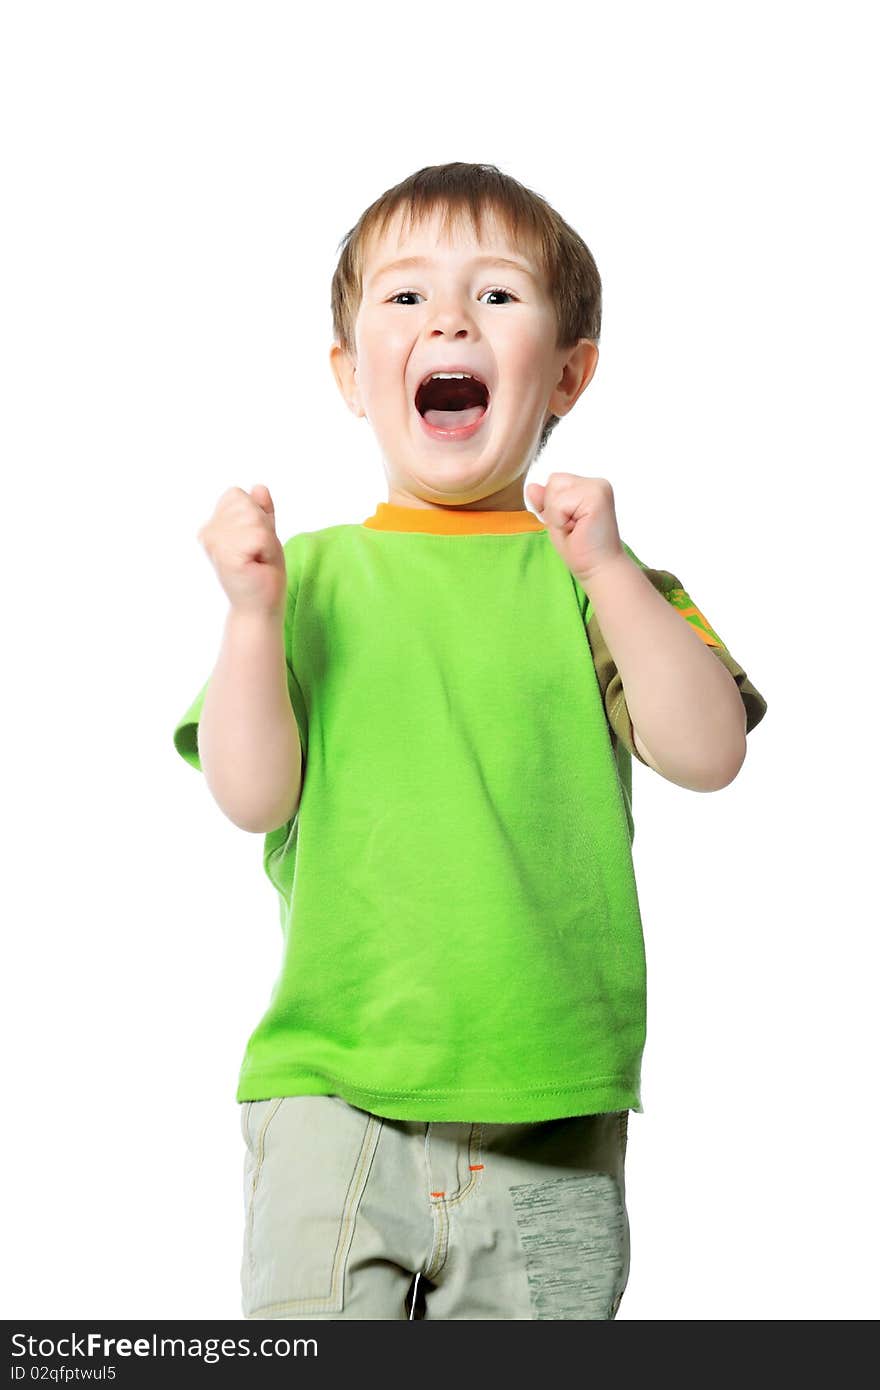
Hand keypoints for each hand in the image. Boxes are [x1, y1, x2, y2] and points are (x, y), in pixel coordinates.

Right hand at [196, 484, 286, 616]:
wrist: (260, 607)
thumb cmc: (262, 573)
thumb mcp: (264, 534)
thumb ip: (261, 511)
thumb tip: (258, 487)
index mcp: (212, 525)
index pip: (237, 495)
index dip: (255, 515)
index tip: (253, 543)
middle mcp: (208, 532)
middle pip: (246, 504)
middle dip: (262, 527)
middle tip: (258, 554)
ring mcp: (215, 543)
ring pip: (254, 519)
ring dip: (266, 540)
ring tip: (257, 560)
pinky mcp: (227, 555)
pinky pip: (260, 536)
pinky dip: (268, 549)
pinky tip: (257, 566)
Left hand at [526, 473, 624, 584]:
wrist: (600, 570)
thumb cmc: (582, 551)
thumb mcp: (555, 522)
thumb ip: (544, 501)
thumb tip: (531, 486)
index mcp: (589, 487)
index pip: (554, 482)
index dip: (552, 506)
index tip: (571, 525)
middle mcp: (597, 483)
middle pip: (554, 481)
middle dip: (554, 508)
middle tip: (573, 528)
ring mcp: (599, 487)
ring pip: (554, 489)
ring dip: (557, 515)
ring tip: (576, 529)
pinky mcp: (597, 496)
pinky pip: (558, 503)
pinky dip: (560, 520)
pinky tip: (578, 530)